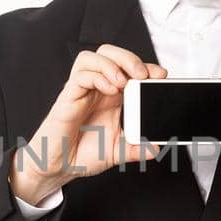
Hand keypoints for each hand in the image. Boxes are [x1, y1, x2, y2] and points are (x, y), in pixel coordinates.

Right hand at [10, 44, 165, 203]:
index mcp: (112, 96)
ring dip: (112, 64)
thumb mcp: (118, 152)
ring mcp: (81, 91)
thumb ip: (137, 150)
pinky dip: (97, 77)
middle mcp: (97, 89)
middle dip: (129, 58)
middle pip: (109, 53)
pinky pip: (81, 75)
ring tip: (123, 82)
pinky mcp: (68, 97)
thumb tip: (156, 149)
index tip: (160, 75)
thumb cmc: (83, 153)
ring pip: (93, 57)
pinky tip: (109, 91)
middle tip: (142, 75)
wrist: (60, 167)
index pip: (128, 68)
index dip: (145, 66)